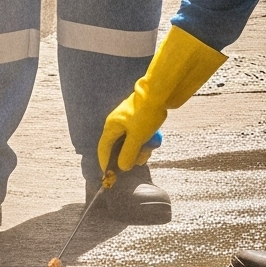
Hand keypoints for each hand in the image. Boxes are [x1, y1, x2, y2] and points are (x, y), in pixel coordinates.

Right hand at [96, 25, 225, 172]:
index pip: (103, 149)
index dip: (106, 163)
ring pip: (132, 142)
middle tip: (142, 157)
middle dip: (130, 155)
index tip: (110, 175)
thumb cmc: (146, 113)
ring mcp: (130, 120)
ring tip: (150, 146)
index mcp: (112, 126)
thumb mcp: (136, 137)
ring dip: (141, 148)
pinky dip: (147, 140)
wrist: (162, 91)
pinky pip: (141, 135)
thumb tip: (123, 167)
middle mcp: (118, 123)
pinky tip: (154, 139)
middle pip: (120, 147)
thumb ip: (128, 154)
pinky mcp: (141, 119)